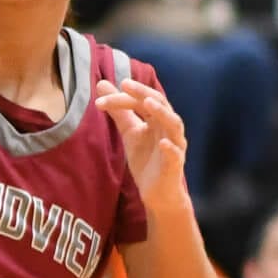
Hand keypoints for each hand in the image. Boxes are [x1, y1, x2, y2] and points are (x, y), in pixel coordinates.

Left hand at [96, 77, 188, 213]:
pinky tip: (162, 142)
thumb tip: (102, 84)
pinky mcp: (175, 165)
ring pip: (173, 124)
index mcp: (157, 119)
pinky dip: (170, 147)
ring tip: (148, 104)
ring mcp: (174, 145)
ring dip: (162, 113)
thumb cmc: (146, 160)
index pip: (142, 100)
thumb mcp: (129, 133)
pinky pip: (175, 154)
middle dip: (143, 94)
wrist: (157, 193)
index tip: (101, 93)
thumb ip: (118, 111)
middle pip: (160, 104)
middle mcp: (168, 128)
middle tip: (125, 84)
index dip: (123, 97)